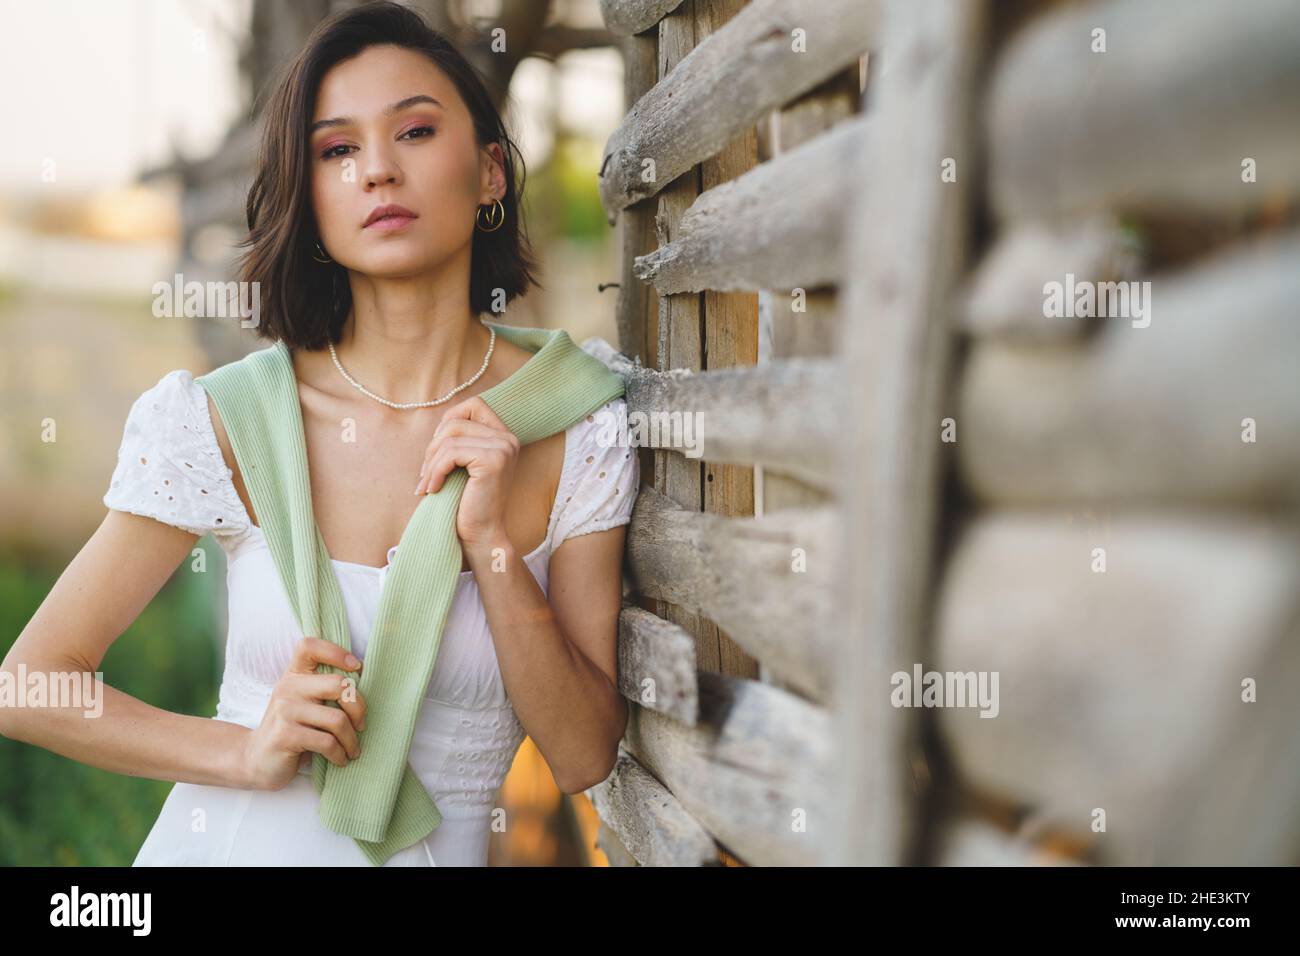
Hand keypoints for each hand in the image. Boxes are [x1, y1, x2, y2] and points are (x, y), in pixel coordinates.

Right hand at [238, 636, 366, 790]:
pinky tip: (340, 759)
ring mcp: (284, 711)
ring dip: (351, 739)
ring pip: (337, 720)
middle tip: (361, 725)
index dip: (336, 651)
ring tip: (353, 749)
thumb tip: (364, 677)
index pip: (309, 646)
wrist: (256, 760)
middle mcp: (288, 688)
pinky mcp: (285, 736)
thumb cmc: (292, 729)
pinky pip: (327, 742)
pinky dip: (340, 754)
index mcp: (294, 675)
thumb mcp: (304, 703)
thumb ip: (324, 688)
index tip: (356, 668)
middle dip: (359, 708)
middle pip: (338, 685)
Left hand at [414, 395, 519, 552]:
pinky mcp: (493, 460)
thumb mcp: (464, 465)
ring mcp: (503, 448)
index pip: (474, 405)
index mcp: (504, 436)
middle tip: (426, 475)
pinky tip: (432, 489)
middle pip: (456, 422)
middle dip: (433, 448)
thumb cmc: (467, 502)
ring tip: (426, 485)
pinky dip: (434, 472)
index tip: (437, 450)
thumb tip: (439, 422)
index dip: (449, 420)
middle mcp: (508, 439)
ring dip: (431, 463)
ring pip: (450, 438)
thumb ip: (460, 440)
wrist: (480, 535)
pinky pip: (451, 453)